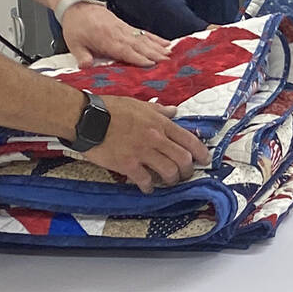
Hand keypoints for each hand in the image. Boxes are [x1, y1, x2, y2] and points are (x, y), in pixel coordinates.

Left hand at [60, 4, 169, 67]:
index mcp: (106, 39)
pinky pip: (143, 33)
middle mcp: (118, 33)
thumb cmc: (76, 25)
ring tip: (171, 54)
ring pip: (144, 39)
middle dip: (154, 54)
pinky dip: (155, 38)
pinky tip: (165, 42)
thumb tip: (86, 67)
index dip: (138, 58)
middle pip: (139, 45)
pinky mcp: (126, 26)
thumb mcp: (74, 43)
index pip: (125, 50)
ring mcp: (124, 29)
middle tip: (168, 62)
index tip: (151, 64)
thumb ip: (82, 56)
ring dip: (158, 47)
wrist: (78, 6)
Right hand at [83, 98, 210, 193]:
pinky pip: (145, 180)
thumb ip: (158, 110)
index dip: (200, 152)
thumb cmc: (110, 108)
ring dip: (171, 180)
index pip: (188, 139)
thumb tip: (173, 111)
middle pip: (183, 159)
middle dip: (187, 170)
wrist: (87, 118)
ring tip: (166, 182)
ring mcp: (142, 152)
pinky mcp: (128, 164)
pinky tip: (146, 187)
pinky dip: (148, 186)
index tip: (205, 160)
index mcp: (159, 122)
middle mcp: (155, 138)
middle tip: (184, 174)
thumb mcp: (138, 104)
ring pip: (169, 172)